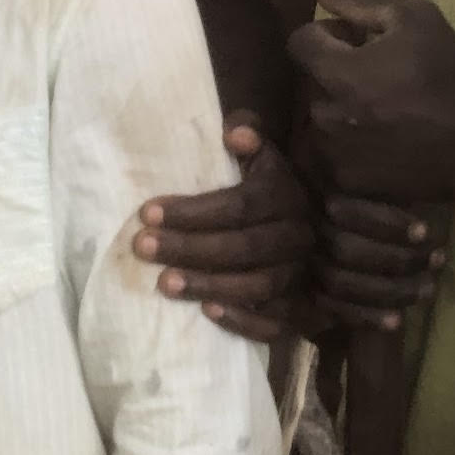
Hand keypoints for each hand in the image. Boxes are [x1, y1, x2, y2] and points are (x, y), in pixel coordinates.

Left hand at [132, 114, 312, 342]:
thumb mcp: (262, 158)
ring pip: (258, 285)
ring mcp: (300, 275)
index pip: (238, 206)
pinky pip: (276, 323)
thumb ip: (249, 136)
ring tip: (164, 284)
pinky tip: (208, 313)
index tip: (146, 213)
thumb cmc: (266, 189)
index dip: (192, 212)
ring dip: (209, 285)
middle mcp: (298, 236)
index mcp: (286, 196)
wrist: (311, 231)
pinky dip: (244, 320)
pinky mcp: (301, 309)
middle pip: (243, 247)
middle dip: (189, 248)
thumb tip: (234, 132)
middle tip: (143, 248)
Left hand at [290, 0, 454, 206]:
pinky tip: (387, 141)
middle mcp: (326, 116)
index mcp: (337, 73)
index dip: (326, 35)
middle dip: (335, 74)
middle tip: (376, 76)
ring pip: (323, 122)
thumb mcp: (416, 18)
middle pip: (311, 83)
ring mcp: (337, 155)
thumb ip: (363, 1)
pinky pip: (337, 156)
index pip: (300, 42)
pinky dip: (352, 147)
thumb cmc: (451, 75)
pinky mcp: (352, 184)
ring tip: (382, 111)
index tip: (355, 40)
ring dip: (342, 111)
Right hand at [316, 193, 446, 333]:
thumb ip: (385, 188)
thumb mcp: (378, 187)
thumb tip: (419, 184)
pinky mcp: (311, 293)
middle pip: (347, 250)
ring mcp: (305, 265)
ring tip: (429, 288)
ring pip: (342, 283)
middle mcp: (306, 232)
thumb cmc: (372, 202)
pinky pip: (335, 310)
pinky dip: (367, 318)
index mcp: (320, 198)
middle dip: (397, 259)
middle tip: (438, 259)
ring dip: (391, 291)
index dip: (388, 224)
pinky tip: (397, 322)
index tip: (425, 231)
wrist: (331, 237)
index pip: (348, 211)